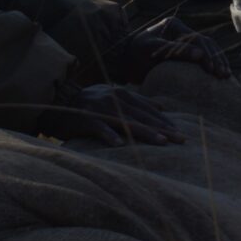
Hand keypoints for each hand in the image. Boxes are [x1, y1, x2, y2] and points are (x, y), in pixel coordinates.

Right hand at [51, 83, 183, 146]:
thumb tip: (162, 106)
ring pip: (127, 122)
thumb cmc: (91, 103)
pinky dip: (109, 136)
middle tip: (181, 140)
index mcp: (123, 94)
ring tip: (161, 143)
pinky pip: (100, 129)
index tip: (181, 133)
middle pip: (143, 116)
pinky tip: (119, 146)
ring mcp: (100, 109)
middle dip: (163, 128)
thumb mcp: (115, 97)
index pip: (149, 109)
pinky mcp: (86, 119)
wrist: (59, 102)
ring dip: (145, 132)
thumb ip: (137, 102)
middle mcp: (114, 99)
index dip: (165, 121)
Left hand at [111, 15, 230, 83]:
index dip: (206, 54)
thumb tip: (201, 56)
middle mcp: (181, 31)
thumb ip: (175, 51)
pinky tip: (220, 75)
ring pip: (208, 49)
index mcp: (174, 25)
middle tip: (223, 75)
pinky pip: (203, 57)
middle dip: (216, 59)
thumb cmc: (134, 54)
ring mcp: (184, 41)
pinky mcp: (184, 53)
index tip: (212, 69)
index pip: (196, 39)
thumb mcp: (152, 50)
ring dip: (218, 62)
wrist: (123, 61)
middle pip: (206, 43)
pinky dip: (212, 65)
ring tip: (226, 76)